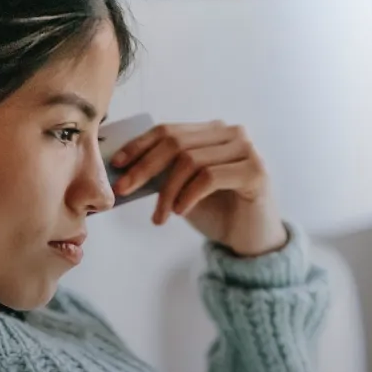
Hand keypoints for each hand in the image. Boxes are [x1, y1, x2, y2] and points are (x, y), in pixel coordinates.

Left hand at [110, 121, 287, 257]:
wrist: (252, 241)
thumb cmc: (218, 214)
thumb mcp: (183, 190)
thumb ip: (163, 175)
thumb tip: (124, 169)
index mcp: (212, 132)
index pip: (168, 130)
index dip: (139, 145)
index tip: (117, 165)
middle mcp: (231, 134)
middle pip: (176, 142)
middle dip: (144, 167)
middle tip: (124, 190)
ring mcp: (246, 150)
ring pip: (190, 160)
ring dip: (167, 191)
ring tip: (160, 216)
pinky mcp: (255, 171)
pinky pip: (209, 177)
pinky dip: (188, 195)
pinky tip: (181, 212)